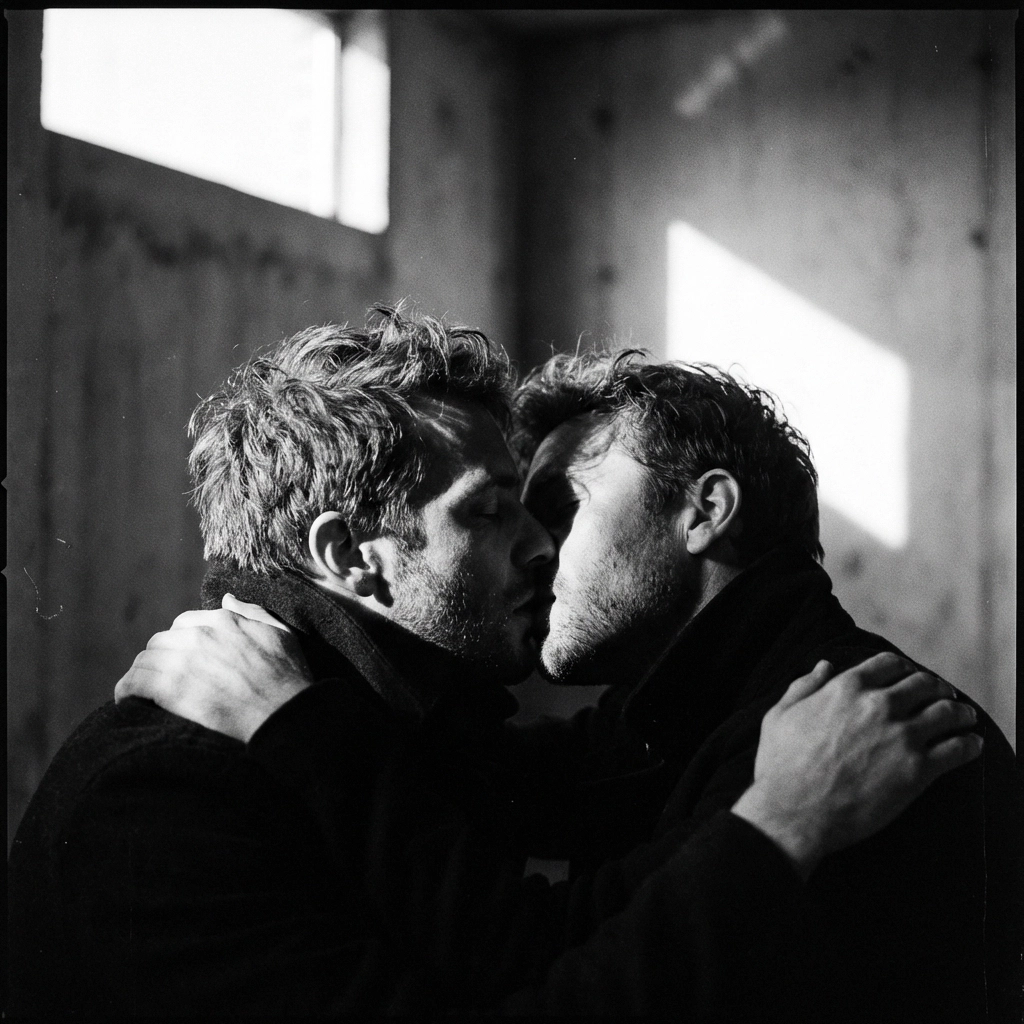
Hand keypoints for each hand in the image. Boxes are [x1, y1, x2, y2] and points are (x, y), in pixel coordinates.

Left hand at [114, 594, 313, 741]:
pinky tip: (127, 701)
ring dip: (142, 675)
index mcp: (223, 620)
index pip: (184, 623)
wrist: (284, 715)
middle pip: (161, 641)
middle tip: (163, 679)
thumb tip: (227, 598)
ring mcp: (183, 661)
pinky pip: (133, 683)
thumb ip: (252, 611)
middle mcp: (199, 635)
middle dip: (161, 658)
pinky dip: (126, 691)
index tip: (185, 660)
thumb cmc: (289, 677)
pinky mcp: (170, 688)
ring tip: (142, 692)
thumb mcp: (281, 632)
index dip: (183, 642)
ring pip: (144, 661)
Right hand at [732, 652, 981, 879]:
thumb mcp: (779, 714)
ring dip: (960, 712)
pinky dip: (970, 745)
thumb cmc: (780, 765)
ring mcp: (901, 736)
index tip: (911, 678)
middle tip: (944, 696)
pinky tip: (972, 746)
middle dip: (937, 687)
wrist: (793, 812)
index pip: (890, 664)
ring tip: (965, 718)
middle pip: (924, 684)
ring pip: (947, 712)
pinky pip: (958, 749)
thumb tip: (825, 665)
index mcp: (846, 688)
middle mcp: (878, 705)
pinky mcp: (918, 770)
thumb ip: (804, 685)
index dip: (905, 669)